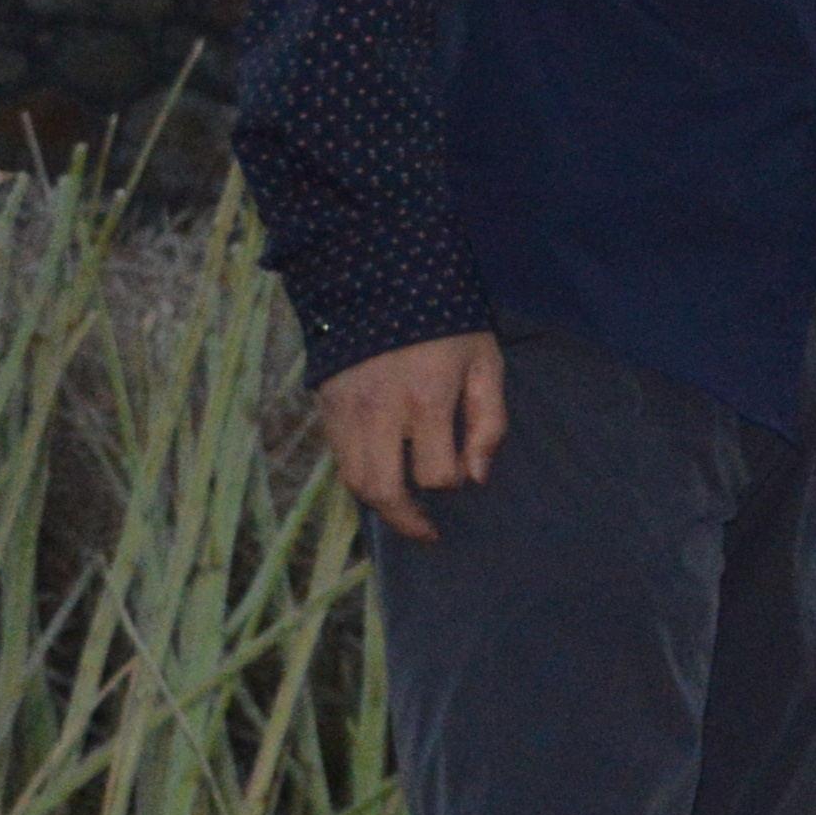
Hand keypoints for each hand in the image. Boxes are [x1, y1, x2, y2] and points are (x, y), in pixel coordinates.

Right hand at [318, 331, 507, 542]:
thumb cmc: (448, 327)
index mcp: (427, 399)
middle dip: (406, 520)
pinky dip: (358, 477)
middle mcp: (380, 411)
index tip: (461, 474)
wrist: (381, 282)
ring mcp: (347, 411)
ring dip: (379, 504)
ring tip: (404, 512)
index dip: (452, 481)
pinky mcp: (326, 407)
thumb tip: (479, 477)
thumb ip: (489, 422)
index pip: (436, 473)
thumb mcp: (485, 364)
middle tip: (426, 532)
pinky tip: (381, 477)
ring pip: (353, 480)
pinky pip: (338, 458)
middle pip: (382, 490)